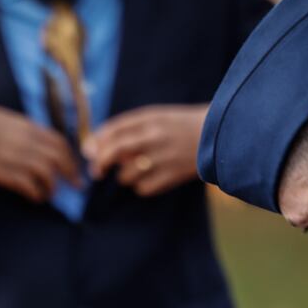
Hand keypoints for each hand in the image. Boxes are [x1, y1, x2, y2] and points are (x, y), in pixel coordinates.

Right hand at [0, 97, 78, 201]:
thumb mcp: (6, 120)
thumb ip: (26, 131)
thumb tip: (42, 146)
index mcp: (26, 126)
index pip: (59, 142)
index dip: (72, 157)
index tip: (75, 168)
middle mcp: (24, 140)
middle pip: (58, 159)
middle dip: (71, 174)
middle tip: (76, 186)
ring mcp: (14, 156)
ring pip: (47, 174)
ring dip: (52, 187)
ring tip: (50, 193)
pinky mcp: (2, 172)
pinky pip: (29, 186)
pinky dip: (36, 194)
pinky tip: (35, 197)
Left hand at [82, 104, 206, 195]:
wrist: (219, 135)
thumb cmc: (182, 126)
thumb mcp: (157, 118)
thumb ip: (129, 129)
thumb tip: (96, 148)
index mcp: (150, 118)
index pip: (113, 130)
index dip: (96, 143)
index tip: (89, 153)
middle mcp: (154, 136)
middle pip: (115, 151)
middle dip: (100, 163)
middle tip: (96, 173)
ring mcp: (163, 157)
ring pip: (127, 175)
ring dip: (125, 176)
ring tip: (137, 171)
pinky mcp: (172, 176)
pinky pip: (143, 188)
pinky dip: (141, 187)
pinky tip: (150, 179)